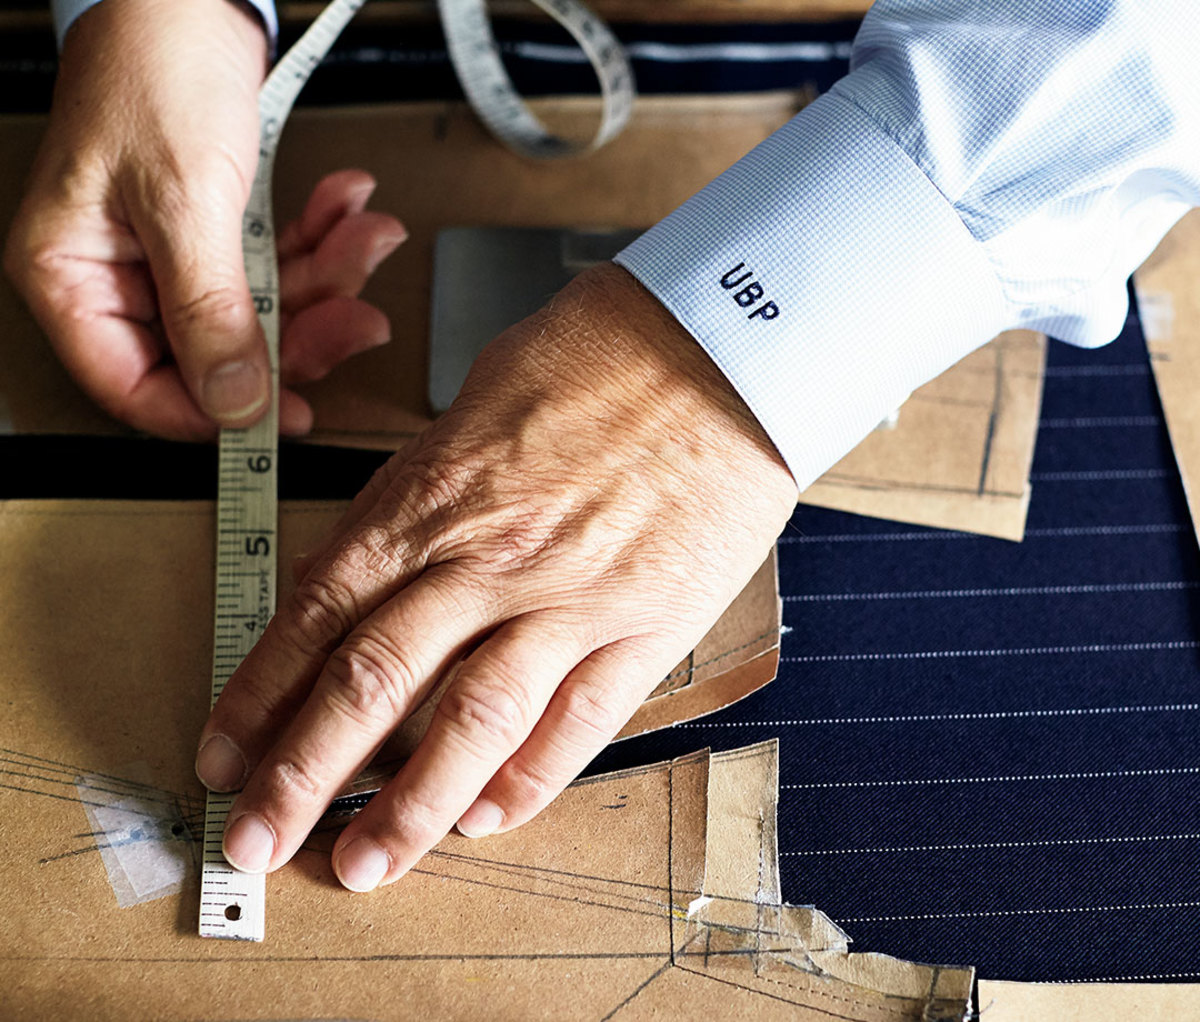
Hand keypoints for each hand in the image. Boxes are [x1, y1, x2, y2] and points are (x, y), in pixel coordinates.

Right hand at [3, 0, 404, 439]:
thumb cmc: (154, 64)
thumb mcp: (184, 200)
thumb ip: (211, 311)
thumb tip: (233, 401)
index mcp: (71, 274)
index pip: (135, 386)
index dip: (213, 413)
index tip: (286, 416)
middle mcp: (116, 273)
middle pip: (215, 352)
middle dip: (300, 330)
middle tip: (355, 316)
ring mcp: (170, 253)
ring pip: (261, 310)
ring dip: (325, 279)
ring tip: (363, 238)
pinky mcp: (216, 230)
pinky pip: (276, 266)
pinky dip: (318, 242)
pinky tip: (346, 211)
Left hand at [196, 262, 797, 890]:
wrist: (726, 353)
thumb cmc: (602, 355)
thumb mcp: (475, 402)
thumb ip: (418, 491)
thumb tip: (368, 561)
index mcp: (434, 497)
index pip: (319, 613)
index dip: (260, 693)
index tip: (225, 751)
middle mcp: (488, 559)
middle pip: (373, 682)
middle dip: (301, 774)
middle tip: (257, 838)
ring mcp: (569, 600)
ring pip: (470, 722)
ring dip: (410, 805)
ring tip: (366, 865)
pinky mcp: (645, 625)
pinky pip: (579, 721)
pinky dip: (530, 780)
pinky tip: (488, 818)